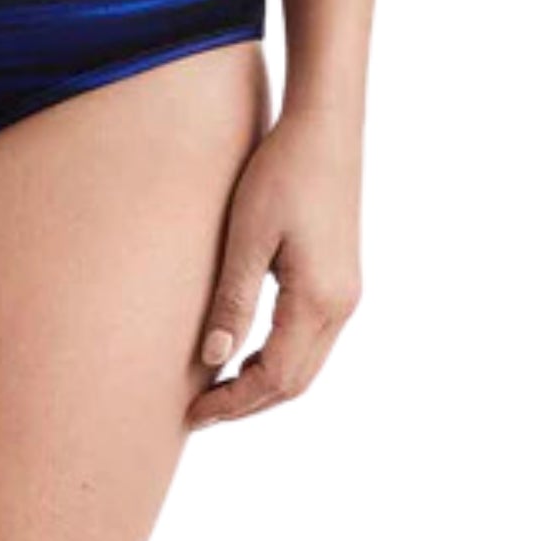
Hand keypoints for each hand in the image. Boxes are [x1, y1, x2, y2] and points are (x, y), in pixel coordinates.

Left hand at [186, 100, 362, 430]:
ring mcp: (346, 292)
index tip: (194, 414)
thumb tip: (214, 360)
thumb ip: (234, 299)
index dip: (234, 403)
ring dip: (264, 381)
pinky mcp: (340, 277)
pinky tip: (246, 345)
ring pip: (306, 362)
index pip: (276, 379)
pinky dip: (279, 354)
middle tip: (200, 411)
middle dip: (248, 402)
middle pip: (295, 381)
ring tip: (216, 386)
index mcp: (319, 301)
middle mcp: (341, 306)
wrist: (325, 126)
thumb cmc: (281, 171)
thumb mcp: (247, 235)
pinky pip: (311, 337)